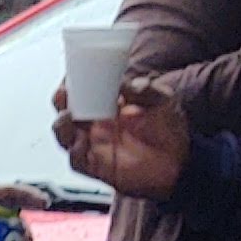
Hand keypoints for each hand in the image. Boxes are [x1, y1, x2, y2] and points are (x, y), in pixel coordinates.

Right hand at [54, 85, 190, 200]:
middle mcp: (96, 124)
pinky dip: (74, 152)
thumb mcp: (161, 100)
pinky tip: (80, 143)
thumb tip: (126, 83)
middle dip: (61, 100)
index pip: (82, 90)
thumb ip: (144, 90)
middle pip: (66, 111)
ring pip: (65, 136)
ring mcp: (94, 146)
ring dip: (62, 125)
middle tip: (65, 93)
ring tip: (69, 116)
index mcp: (107, 104)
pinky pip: (76, 161)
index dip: (72, 82)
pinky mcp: (97, 168)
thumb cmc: (169, 130)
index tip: (72, 73)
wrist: (179, 161)